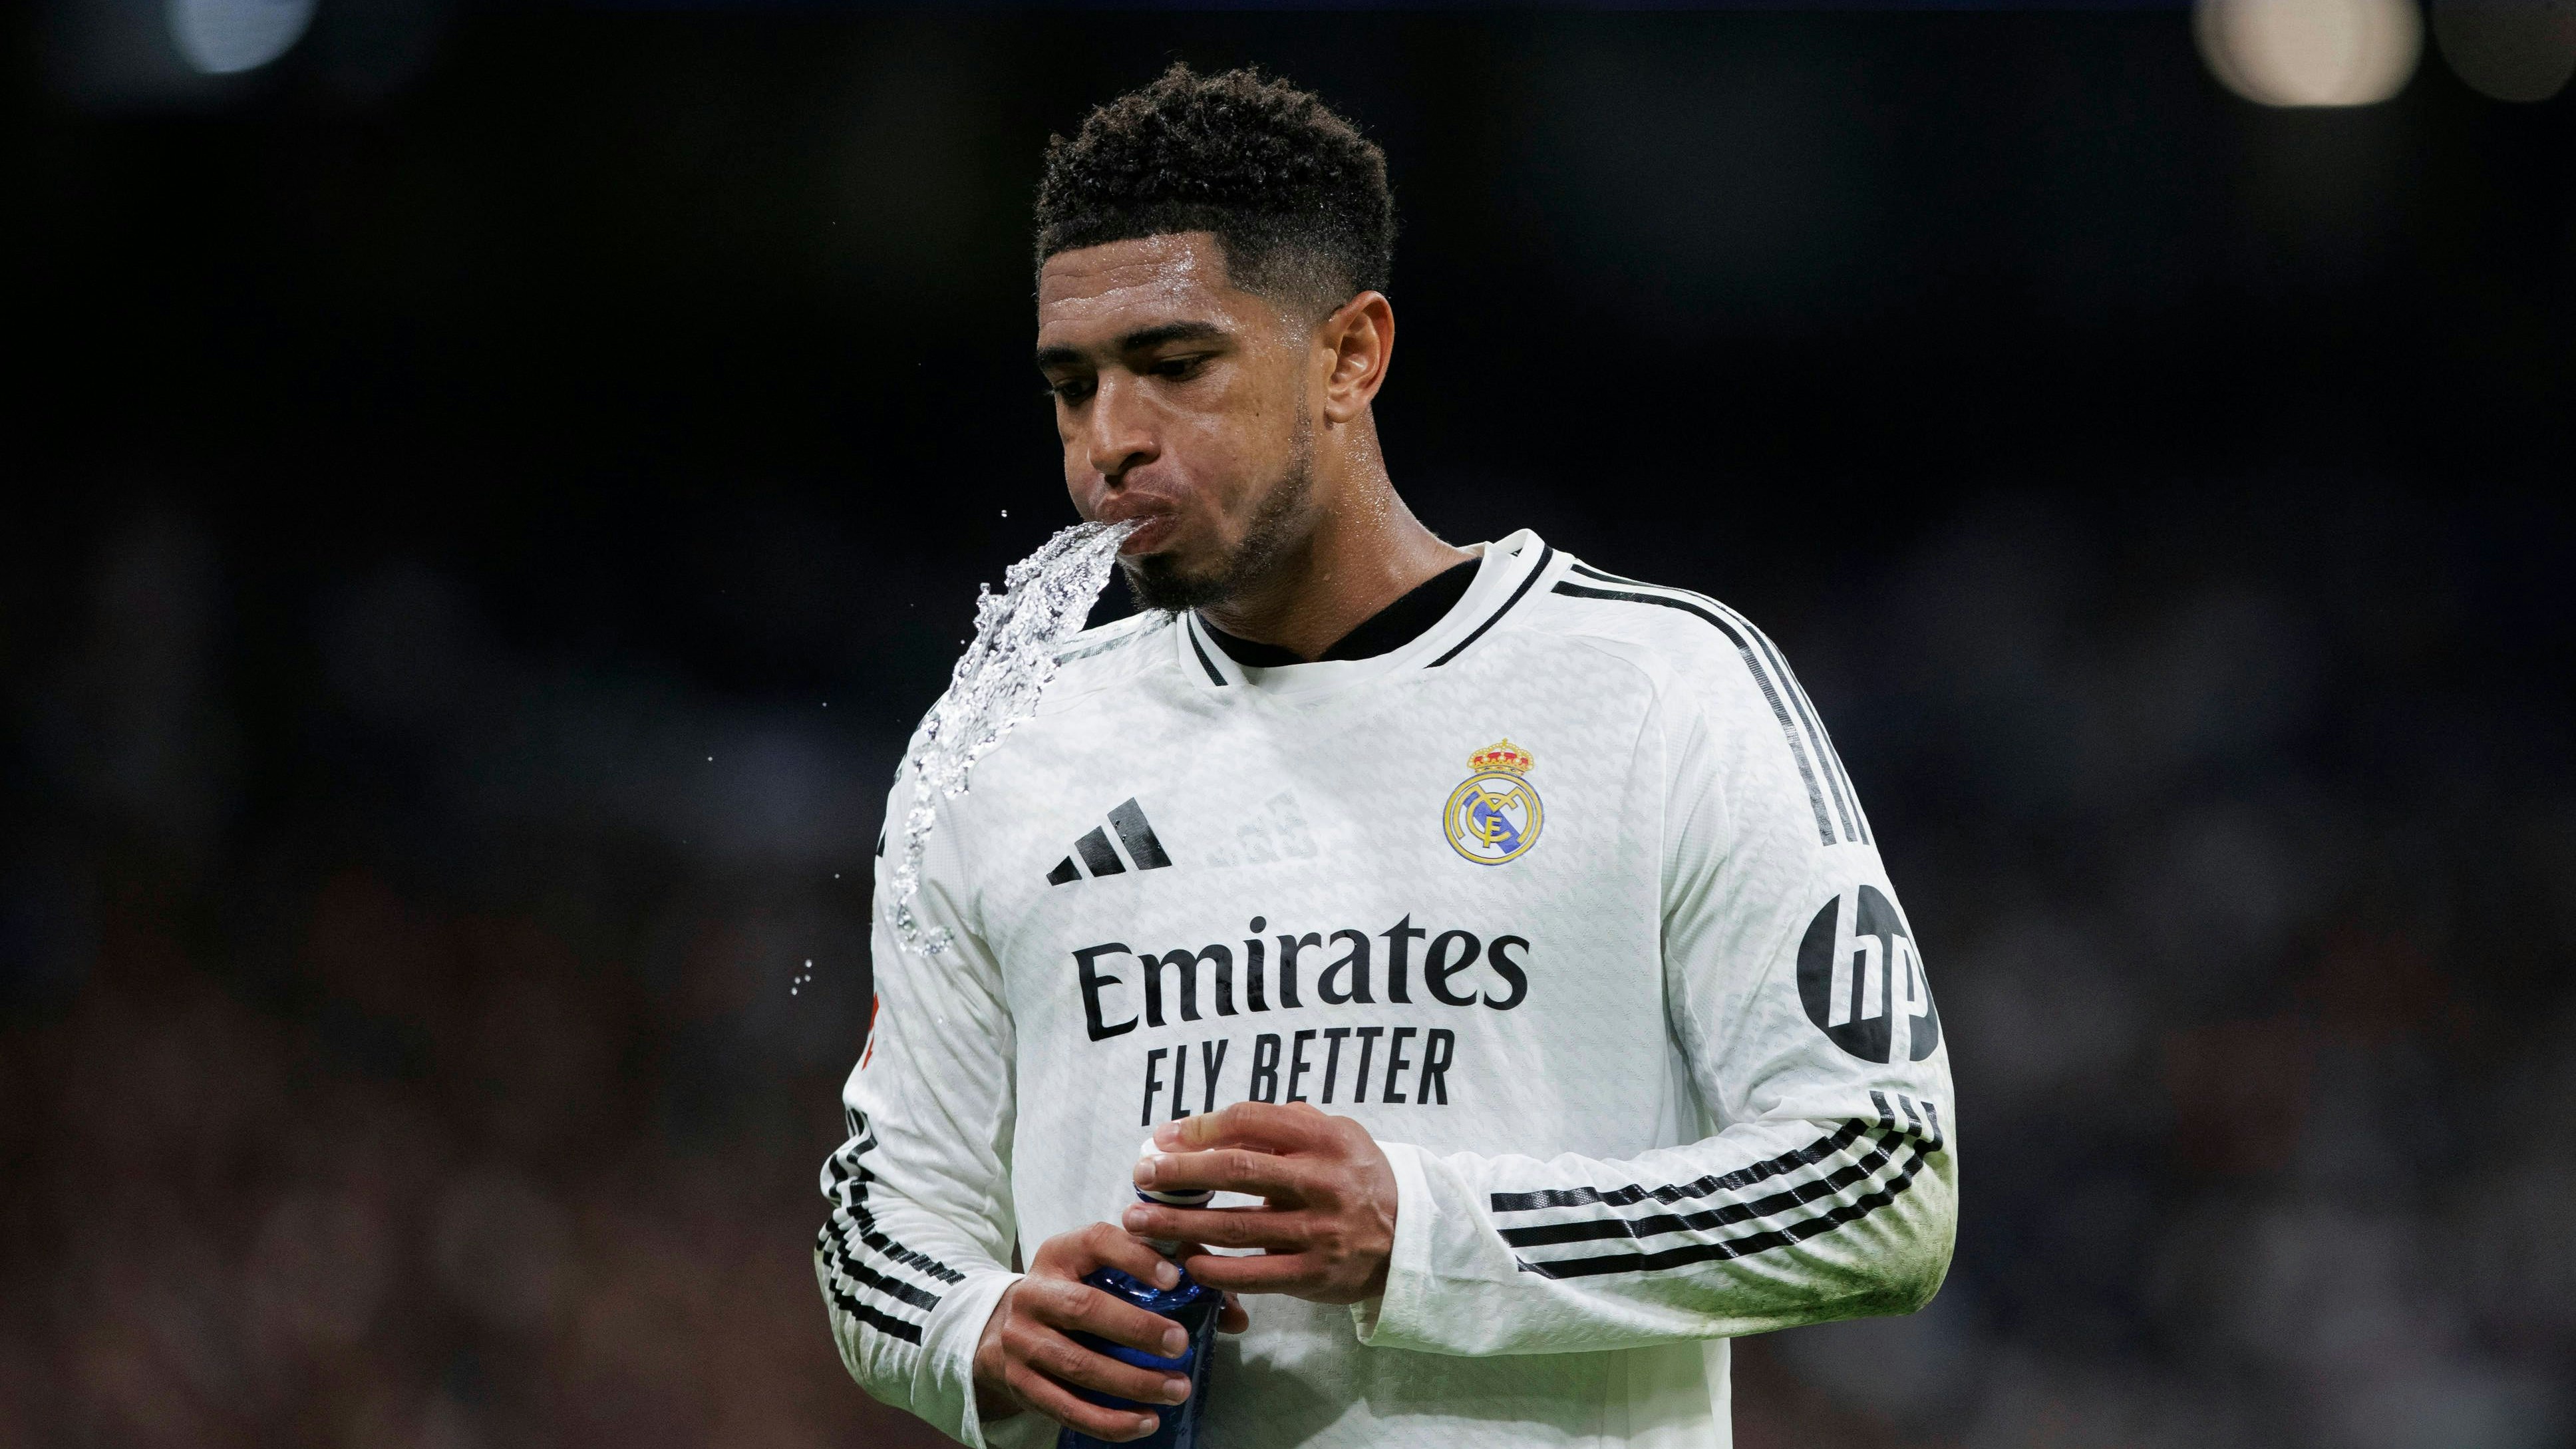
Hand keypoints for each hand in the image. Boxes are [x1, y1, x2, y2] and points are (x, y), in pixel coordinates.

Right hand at [971, 1223, 1245, 1441]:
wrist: (1004, 1329)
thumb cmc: (1077, 1293)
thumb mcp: (1106, 1272)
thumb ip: (1170, 1281)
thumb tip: (1234, 1315)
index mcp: (1061, 1253)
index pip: (1098, 1242)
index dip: (1137, 1258)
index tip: (1177, 1278)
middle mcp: (1035, 1293)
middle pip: (1085, 1309)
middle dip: (1137, 1328)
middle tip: (1181, 1344)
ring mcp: (1023, 1341)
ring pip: (1079, 1365)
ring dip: (1132, 1382)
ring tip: (1177, 1389)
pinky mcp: (1022, 1384)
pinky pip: (1067, 1408)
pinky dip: (1108, 1421)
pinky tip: (1145, 1422)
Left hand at [1123, 1102, 1397, 1305]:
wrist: (1411, 1238)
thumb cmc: (1359, 1178)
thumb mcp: (1337, 1136)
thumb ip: (1285, 1124)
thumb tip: (1210, 1125)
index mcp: (1325, 1138)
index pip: (1250, 1121)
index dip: (1200, 1127)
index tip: (1165, 1137)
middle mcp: (1322, 1181)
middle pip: (1236, 1169)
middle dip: (1180, 1172)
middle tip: (1141, 1175)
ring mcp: (1318, 1232)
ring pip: (1236, 1225)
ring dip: (1181, 1223)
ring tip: (1140, 1221)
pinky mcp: (1314, 1275)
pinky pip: (1253, 1274)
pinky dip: (1214, 1269)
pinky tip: (1187, 1261)